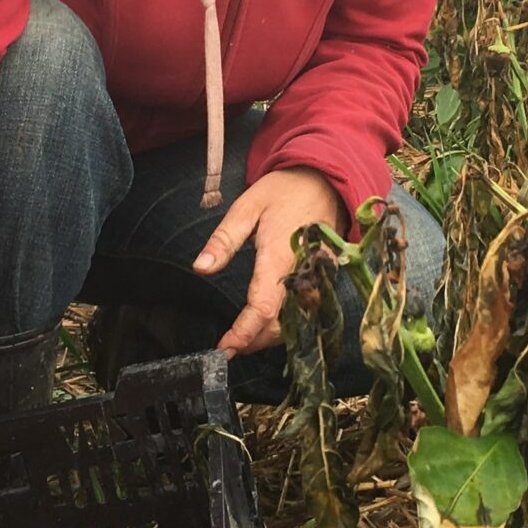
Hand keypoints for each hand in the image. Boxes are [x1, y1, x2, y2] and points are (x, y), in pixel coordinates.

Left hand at [192, 166, 342, 355]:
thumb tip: (201, 268)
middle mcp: (304, 273)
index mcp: (280, 257)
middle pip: (282, 324)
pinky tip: (269, 324)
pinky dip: (288, 323)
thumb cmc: (284, 191)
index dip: (244, 333)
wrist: (326, 179)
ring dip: (271, 336)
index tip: (224, 348)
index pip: (264, 307)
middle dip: (255, 341)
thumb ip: (224, 240)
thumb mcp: (247, 206)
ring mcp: (318, 278)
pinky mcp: (324, 278)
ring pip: (298, 322)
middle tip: (228, 347)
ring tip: (244, 339)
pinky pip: (307, 310)